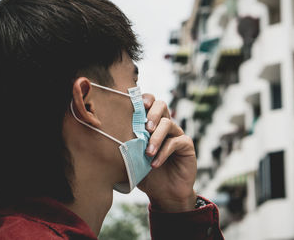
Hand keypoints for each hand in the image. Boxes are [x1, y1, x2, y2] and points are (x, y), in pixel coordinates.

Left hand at [137, 94, 196, 212]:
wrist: (164, 193)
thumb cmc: (146, 174)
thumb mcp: (132, 159)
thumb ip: (126, 146)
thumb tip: (107, 136)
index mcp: (151, 124)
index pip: (149, 103)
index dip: (144, 99)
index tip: (136, 105)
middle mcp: (165, 125)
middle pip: (162, 105)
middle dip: (152, 113)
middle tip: (145, 127)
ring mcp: (177, 134)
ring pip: (168, 123)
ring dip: (156, 137)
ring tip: (147, 153)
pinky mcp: (186, 145)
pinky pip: (176, 142)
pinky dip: (163, 152)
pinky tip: (155, 164)